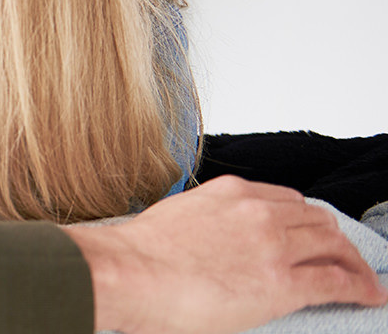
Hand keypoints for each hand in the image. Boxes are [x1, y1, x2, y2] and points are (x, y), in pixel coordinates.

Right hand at [65, 175, 386, 333]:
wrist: (125, 273)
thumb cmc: (134, 256)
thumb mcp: (173, 218)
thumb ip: (201, 222)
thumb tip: (204, 244)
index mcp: (229, 192)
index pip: (285, 200)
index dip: (304, 219)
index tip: (308, 232)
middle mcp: (258, 211)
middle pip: (316, 218)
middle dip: (334, 238)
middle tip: (341, 256)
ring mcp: (273, 245)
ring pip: (333, 244)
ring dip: (352, 262)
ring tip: (362, 278)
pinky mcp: (282, 281)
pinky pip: (337, 280)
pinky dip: (361, 286)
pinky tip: (370, 295)